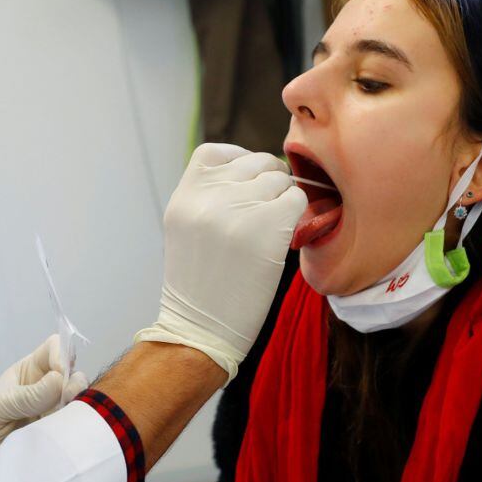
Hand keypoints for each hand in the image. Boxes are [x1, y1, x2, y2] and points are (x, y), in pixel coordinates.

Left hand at [0, 334, 87, 481]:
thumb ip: (27, 396)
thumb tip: (59, 380)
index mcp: (28, 371)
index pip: (55, 349)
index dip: (62, 356)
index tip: (59, 375)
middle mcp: (44, 387)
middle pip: (72, 373)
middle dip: (74, 384)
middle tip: (66, 400)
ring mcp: (51, 410)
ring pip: (76, 400)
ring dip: (74, 407)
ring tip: (59, 419)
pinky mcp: (53, 432)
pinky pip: (71, 424)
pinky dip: (71, 426)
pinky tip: (60, 432)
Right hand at [134, 144, 307, 382]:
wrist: (201, 328)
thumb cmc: (201, 285)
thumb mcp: (186, 229)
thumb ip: (208, 196)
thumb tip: (255, 170)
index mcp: (184, 196)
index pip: (216, 153)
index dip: (239, 164)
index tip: (247, 187)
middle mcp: (206, 197)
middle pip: (255, 162)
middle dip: (267, 184)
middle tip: (265, 215)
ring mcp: (236, 209)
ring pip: (279, 179)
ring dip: (283, 201)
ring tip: (271, 230)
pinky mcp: (267, 226)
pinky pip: (296, 199)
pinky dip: (297, 216)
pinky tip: (283, 237)